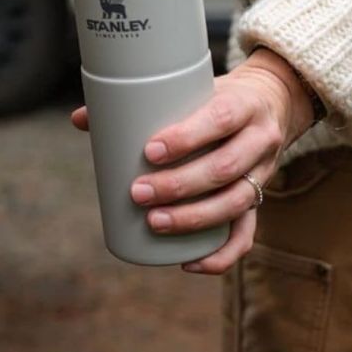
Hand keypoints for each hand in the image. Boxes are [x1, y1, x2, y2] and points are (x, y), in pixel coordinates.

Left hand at [71, 48, 314, 274]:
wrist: (270, 103)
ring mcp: (264, 173)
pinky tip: (188, 262)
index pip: (220, 120)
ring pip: (235, 203)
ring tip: (153, 222)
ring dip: (193, 219)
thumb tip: (81, 119)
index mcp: (244, 105)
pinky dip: (219, 255)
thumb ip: (142, 103)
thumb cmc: (214, 97)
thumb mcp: (191, 88)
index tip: (149, 151)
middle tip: (138, 192)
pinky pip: (247, 235)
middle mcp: (261, 140)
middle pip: (225, 168)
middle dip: (179, 186)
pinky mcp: (260, 200)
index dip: (186, 138)